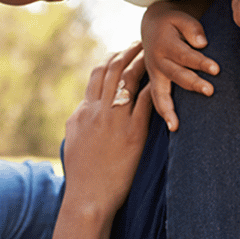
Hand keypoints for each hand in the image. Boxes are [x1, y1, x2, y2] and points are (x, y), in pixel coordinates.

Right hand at [60, 43, 153, 218]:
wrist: (88, 195)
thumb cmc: (82, 173)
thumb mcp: (73, 140)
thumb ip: (79, 119)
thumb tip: (83, 107)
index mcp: (84, 111)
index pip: (97, 75)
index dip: (111, 59)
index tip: (122, 51)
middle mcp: (97, 110)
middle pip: (113, 70)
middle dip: (128, 53)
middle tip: (142, 43)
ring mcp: (115, 120)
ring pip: (129, 80)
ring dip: (142, 62)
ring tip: (156, 52)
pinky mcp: (133, 133)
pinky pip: (146, 102)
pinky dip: (156, 86)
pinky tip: (167, 78)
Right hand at [139, 0, 219, 131]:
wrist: (152, 26)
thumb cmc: (172, 23)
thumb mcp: (180, 18)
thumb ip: (192, 28)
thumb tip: (202, 43)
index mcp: (164, 44)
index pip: (185, 55)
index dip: (200, 62)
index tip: (216, 69)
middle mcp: (157, 61)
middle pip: (176, 74)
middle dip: (192, 83)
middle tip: (209, 91)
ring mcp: (154, 73)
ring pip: (160, 92)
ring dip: (169, 108)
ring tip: (176, 125)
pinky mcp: (155, 82)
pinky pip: (156, 100)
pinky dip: (163, 113)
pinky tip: (173, 127)